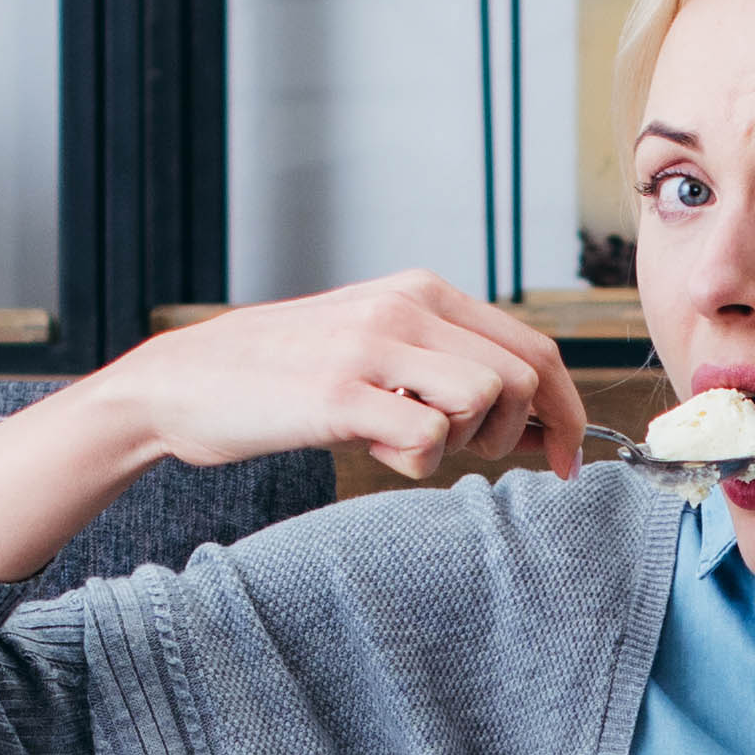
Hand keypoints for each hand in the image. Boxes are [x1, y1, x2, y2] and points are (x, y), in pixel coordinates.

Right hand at [0, 274, 583, 577]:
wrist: (186, 383)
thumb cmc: (285, 376)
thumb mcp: (376, 347)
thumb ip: (447, 366)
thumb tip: (534, 420)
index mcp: (422, 292)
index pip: (534, 346)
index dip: (565, 410)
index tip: (568, 459)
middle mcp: (406, 307)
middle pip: (522, 377)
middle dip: (517, 434)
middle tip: (468, 455)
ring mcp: (373, 347)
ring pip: (484, 401)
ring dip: (464, 444)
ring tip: (408, 442)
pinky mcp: (340, 393)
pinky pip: (427, 440)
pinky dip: (415, 462)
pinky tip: (374, 448)